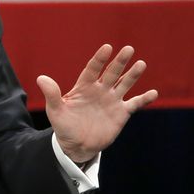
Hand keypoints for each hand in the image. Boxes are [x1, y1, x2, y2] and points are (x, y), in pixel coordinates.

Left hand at [36, 44, 157, 162]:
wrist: (76, 145)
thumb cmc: (64, 126)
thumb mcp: (55, 110)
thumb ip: (51, 94)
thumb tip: (41, 78)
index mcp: (84, 87)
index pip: (92, 69)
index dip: (99, 59)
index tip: (107, 48)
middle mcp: (100, 90)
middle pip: (112, 73)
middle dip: (119, 62)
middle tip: (128, 49)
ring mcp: (111, 100)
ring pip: (124, 84)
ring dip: (133, 75)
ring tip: (141, 64)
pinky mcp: (121, 113)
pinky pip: (134, 104)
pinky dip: (144, 99)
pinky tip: (153, 93)